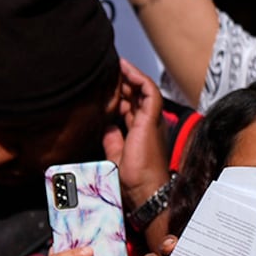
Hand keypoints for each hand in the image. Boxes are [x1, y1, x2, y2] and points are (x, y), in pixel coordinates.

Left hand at [102, 56, 170, 210]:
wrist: (144, 190)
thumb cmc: (132, 179)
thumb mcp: (115, 156)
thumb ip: (113, 140)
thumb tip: (107, 128)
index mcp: (140, 132)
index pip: (129, 106)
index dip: (117, 94)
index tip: (104, 85)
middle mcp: (148, 123)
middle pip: (135, 95)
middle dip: (121, 81)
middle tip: (106, 70)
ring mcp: (151, 120)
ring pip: (141, 90)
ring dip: (128, 76)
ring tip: (115, 64)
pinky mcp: (152, 119)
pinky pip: (148, 91)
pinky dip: (136, 78)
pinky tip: (124, 69)